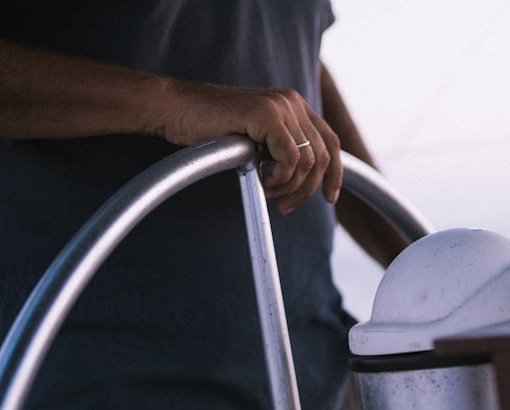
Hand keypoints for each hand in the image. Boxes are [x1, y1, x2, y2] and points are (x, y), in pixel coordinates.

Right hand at [161, 81, 341, 214]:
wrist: (174, 109)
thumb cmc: (208, 128)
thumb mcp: (255, 140)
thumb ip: (281, 151)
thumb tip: (305, 183)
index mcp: (294, 105)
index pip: (331, 142)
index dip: (334, 174)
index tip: (329, 200)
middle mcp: (292, 102)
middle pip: (322, 157)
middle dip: (306, 190)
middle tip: (284, 207)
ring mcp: (281, 105)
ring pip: (307, 162)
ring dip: (288, 187)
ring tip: (265, 192)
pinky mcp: (266, 114)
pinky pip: (290, 160)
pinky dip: (278, 179)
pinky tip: (260, 181)